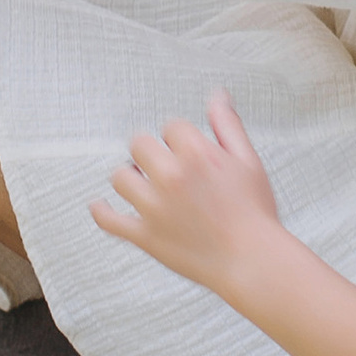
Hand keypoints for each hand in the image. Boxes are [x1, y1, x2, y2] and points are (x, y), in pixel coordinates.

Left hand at [92, 88, 282, 298]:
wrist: (252, 261)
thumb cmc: (255, 212)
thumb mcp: (248, 160)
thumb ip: (227, 125)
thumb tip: (218, 95)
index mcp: (197, 154)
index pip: (170, 126)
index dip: (180, 138)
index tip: (188, 152)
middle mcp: (171, 177)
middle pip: (139, 144)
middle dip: (152, 152)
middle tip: (165, 167)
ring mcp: (154, 207)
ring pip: (120, 177)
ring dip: (131, 178)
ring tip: (146, 186)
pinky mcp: (145, 236)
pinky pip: (110, 220)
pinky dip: (102, 211)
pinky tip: (101, 205)